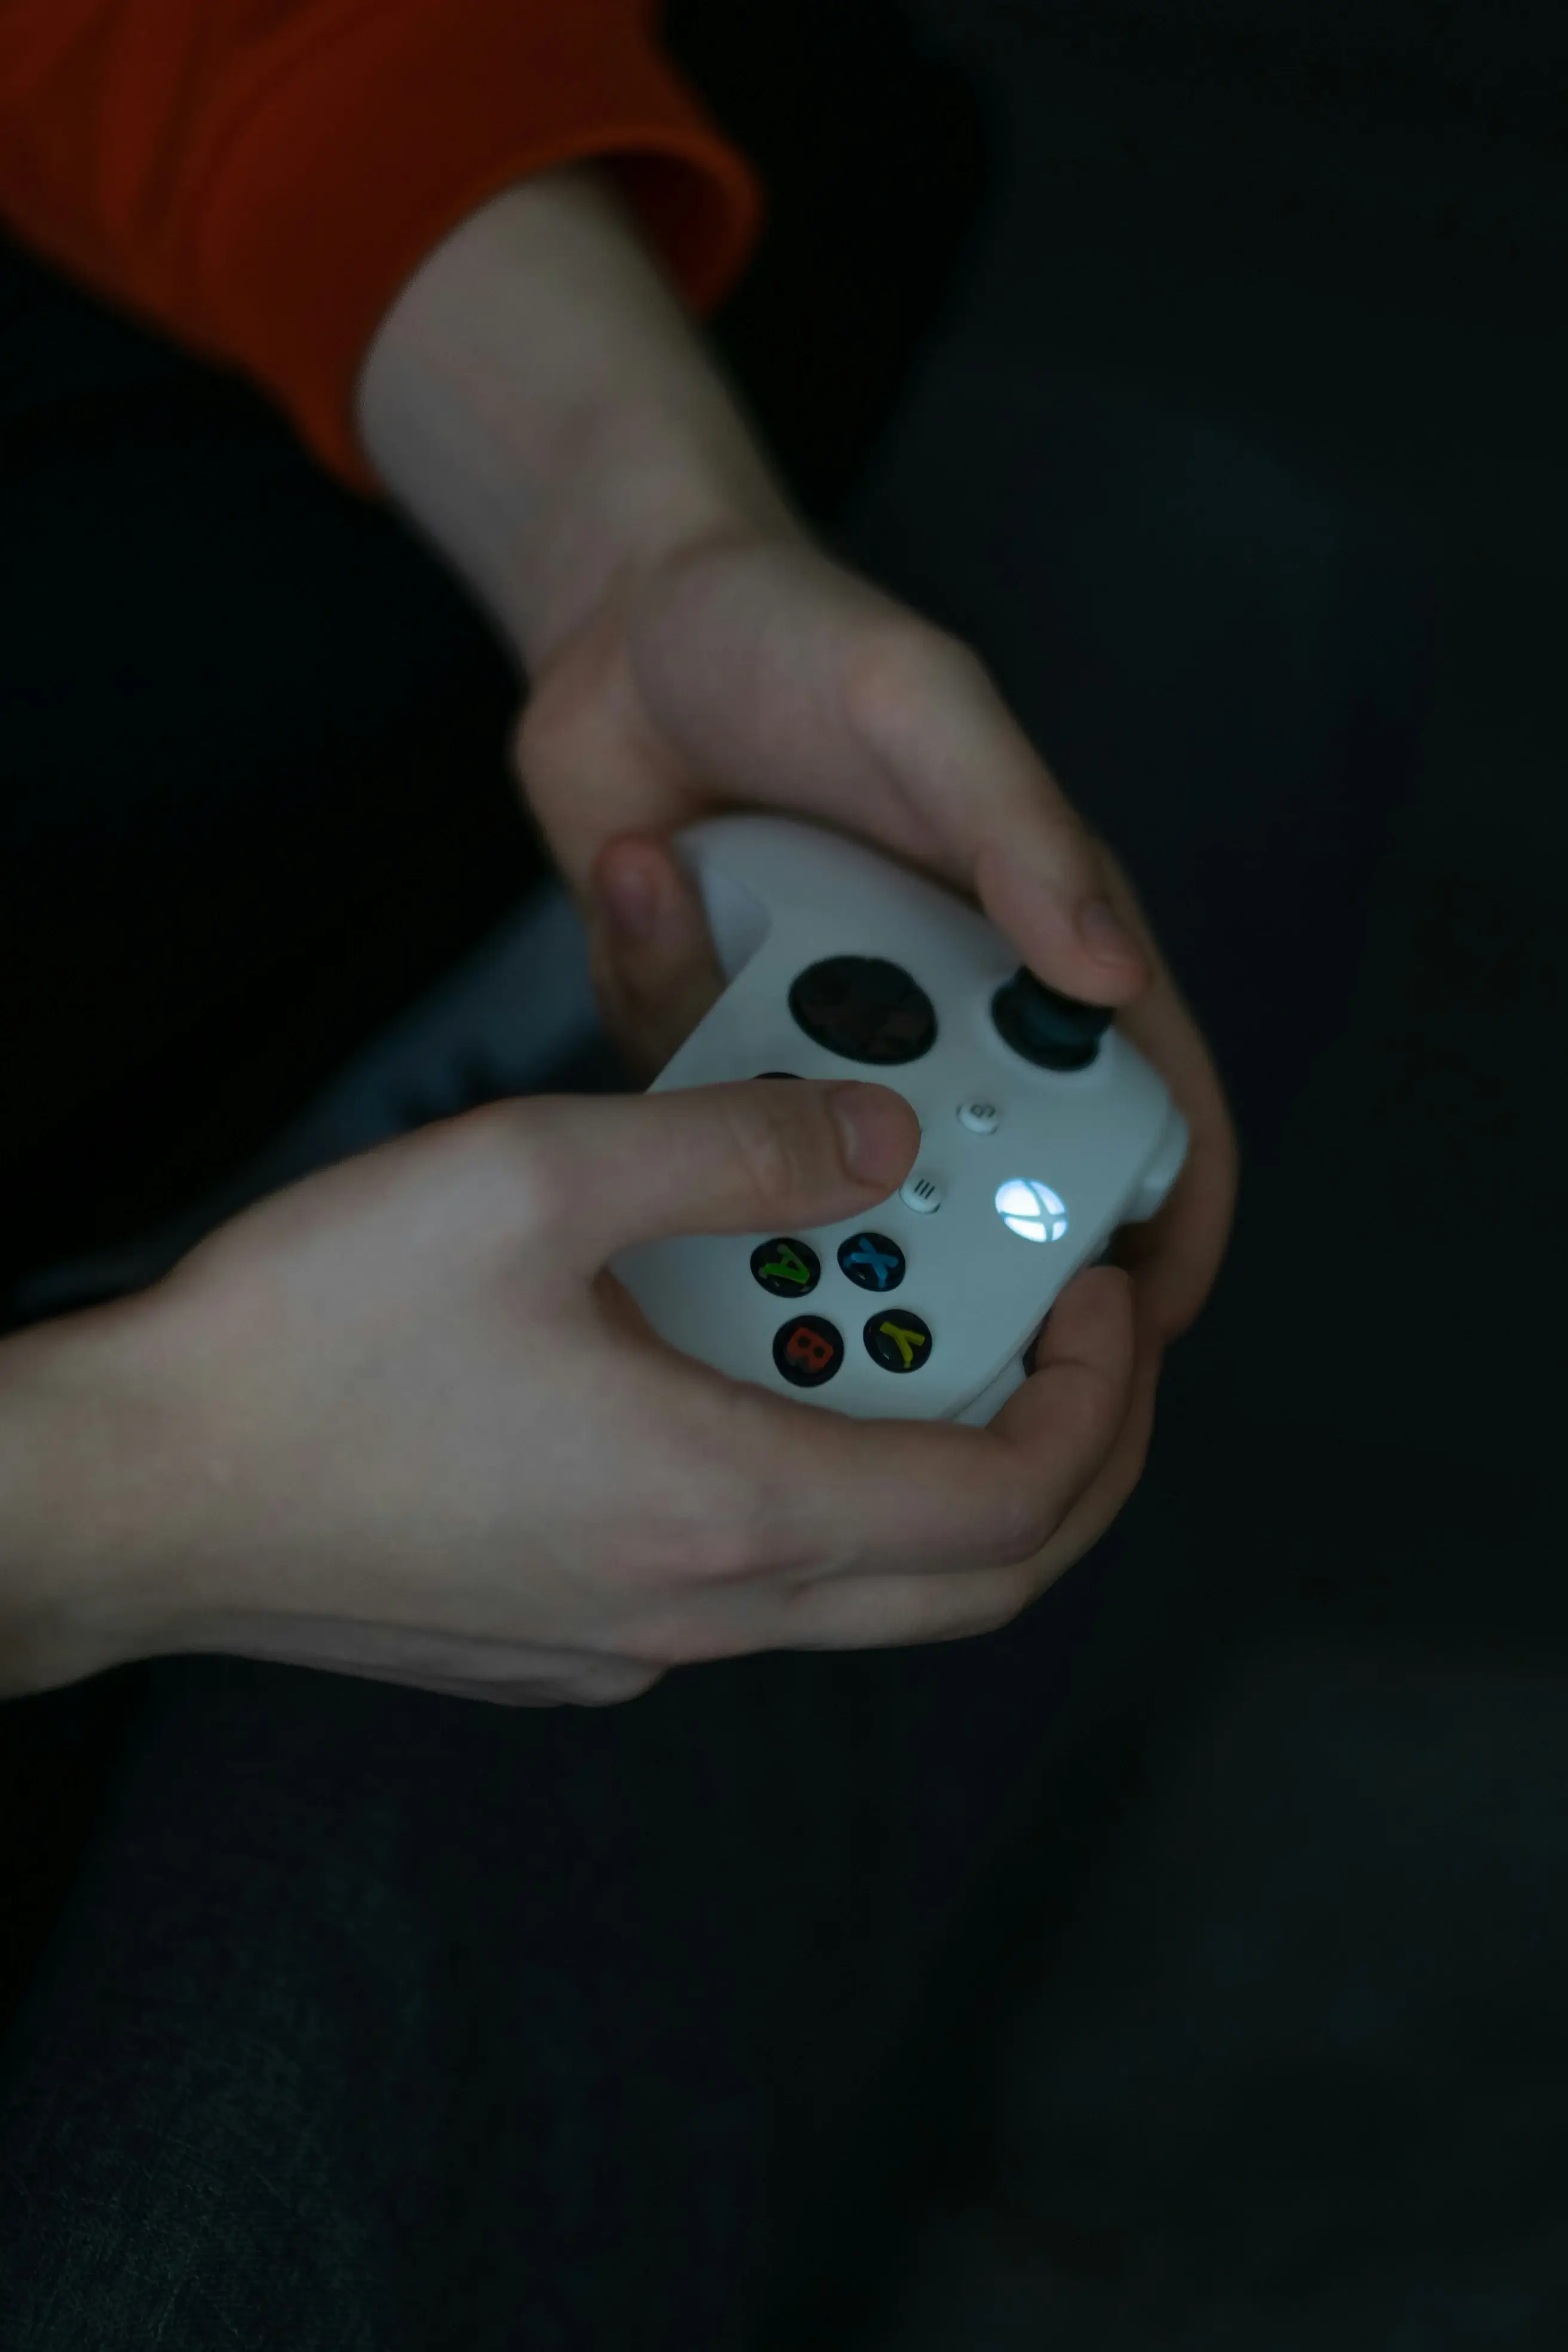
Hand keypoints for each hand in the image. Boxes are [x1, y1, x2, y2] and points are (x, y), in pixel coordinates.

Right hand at [9, 1080, 1139, 1705]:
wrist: (132, 1488)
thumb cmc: (309, 1339)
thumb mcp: (532, 1174)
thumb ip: (732, 1143)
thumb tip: (877, 1144)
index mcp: (726, 1508)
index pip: (1012, 1504)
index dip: (1097, 1401)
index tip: (1097, 1296)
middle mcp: (701, 1613)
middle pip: (975, 1584)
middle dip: (1068, 1460)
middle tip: (1074, 1342)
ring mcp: (634, 1645)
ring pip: (862, 1587)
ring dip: (925, 1461)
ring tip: (895, 1317)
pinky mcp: (568, 1643)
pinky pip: (751, 1584)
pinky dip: (810, 1487)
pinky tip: (739, 1371)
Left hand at [515, 527, 1236, 1577]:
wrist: (618, 625)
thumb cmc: (797, 638)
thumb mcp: (923, 708)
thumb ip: (1018, 831)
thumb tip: (1112, 974)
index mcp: (1038, 944)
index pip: (1146, 1109)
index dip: (1166, 1229)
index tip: (1137, 1329)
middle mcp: (942, 1013)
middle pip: (985, 1182)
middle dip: (938, 1225)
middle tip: (874, 1220)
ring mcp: (824, 1037)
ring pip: (822, 1165)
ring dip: (766, 1107)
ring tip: (718, 962)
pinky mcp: (715, 1044)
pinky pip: (698, 1105)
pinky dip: (667, 1014)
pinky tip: (648, 881)